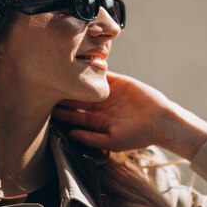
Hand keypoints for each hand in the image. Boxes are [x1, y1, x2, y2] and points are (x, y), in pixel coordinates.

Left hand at [52, 71, 206, 159]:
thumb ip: (91, 138)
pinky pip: (102, 74)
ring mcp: (107, 93)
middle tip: (45, 87)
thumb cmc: (139, 136)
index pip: (73, 116)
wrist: (162, 121)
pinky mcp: (117, 81)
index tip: (44, 107)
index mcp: (96, 122)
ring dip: (73, 80)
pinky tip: (78, 65)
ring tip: (57, 74)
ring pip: (85, 85)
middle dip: (61, 94)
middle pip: (75, 99)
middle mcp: (99, 107)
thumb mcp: (112, 142)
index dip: (60, 112)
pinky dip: (91, 69)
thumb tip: (70, 134)